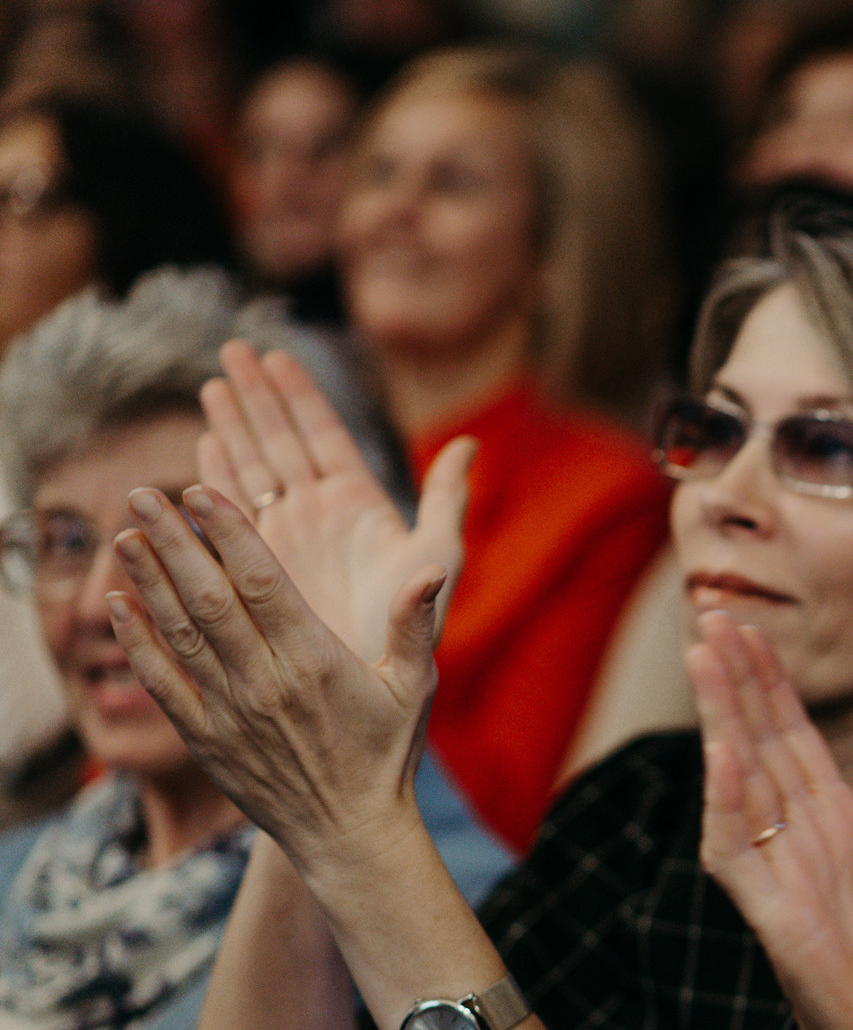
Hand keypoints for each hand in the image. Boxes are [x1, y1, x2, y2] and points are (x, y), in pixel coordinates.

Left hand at [105, 483, 440, 870]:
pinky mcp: (205, 738)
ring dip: (147, 582)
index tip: (200, 493)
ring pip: (179, 634)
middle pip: (209, 599)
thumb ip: (415, 622)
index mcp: (316, 661)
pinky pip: (162, 683)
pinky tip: (118, 606)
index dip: (228, 534)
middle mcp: (266, 682)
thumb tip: (429, 570)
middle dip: (172, 542)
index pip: (263, 583)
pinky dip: (137, 643)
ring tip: (125, 535)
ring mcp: (229, 711)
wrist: (349, 833)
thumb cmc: (386, 752)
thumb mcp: (415, 685)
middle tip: (143, 494)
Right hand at [198, 340, 472, 665]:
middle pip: (281, 441)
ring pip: (253, 468)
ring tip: (214, 385)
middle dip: (257, 397)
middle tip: (232, 348)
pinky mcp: (257, 563)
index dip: (299, 395)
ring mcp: (285, 536)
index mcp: (358, 502)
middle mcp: (318, 513)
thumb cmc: (416, 623)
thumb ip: (448, 498)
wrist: (374, 680)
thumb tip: (471, 444)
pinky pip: (231, 511)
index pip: (323, 435)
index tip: (276, 356)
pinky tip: (204, 445)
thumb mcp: (438, 553)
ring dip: (232, 427)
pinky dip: (216, 477)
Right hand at [686, 611, 852, 1029]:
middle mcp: (796, 837)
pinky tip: (725, 756)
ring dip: (722, 720)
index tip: (748, 626)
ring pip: (739, 782)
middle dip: (735, 680)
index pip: (793, 736)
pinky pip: (739, 853)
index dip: (772, 682)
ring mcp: (776, 872)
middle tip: (710, 615)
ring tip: (706, 658)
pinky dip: (730, 804)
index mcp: (833, 820)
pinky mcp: (771, 914)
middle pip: (759, 742)